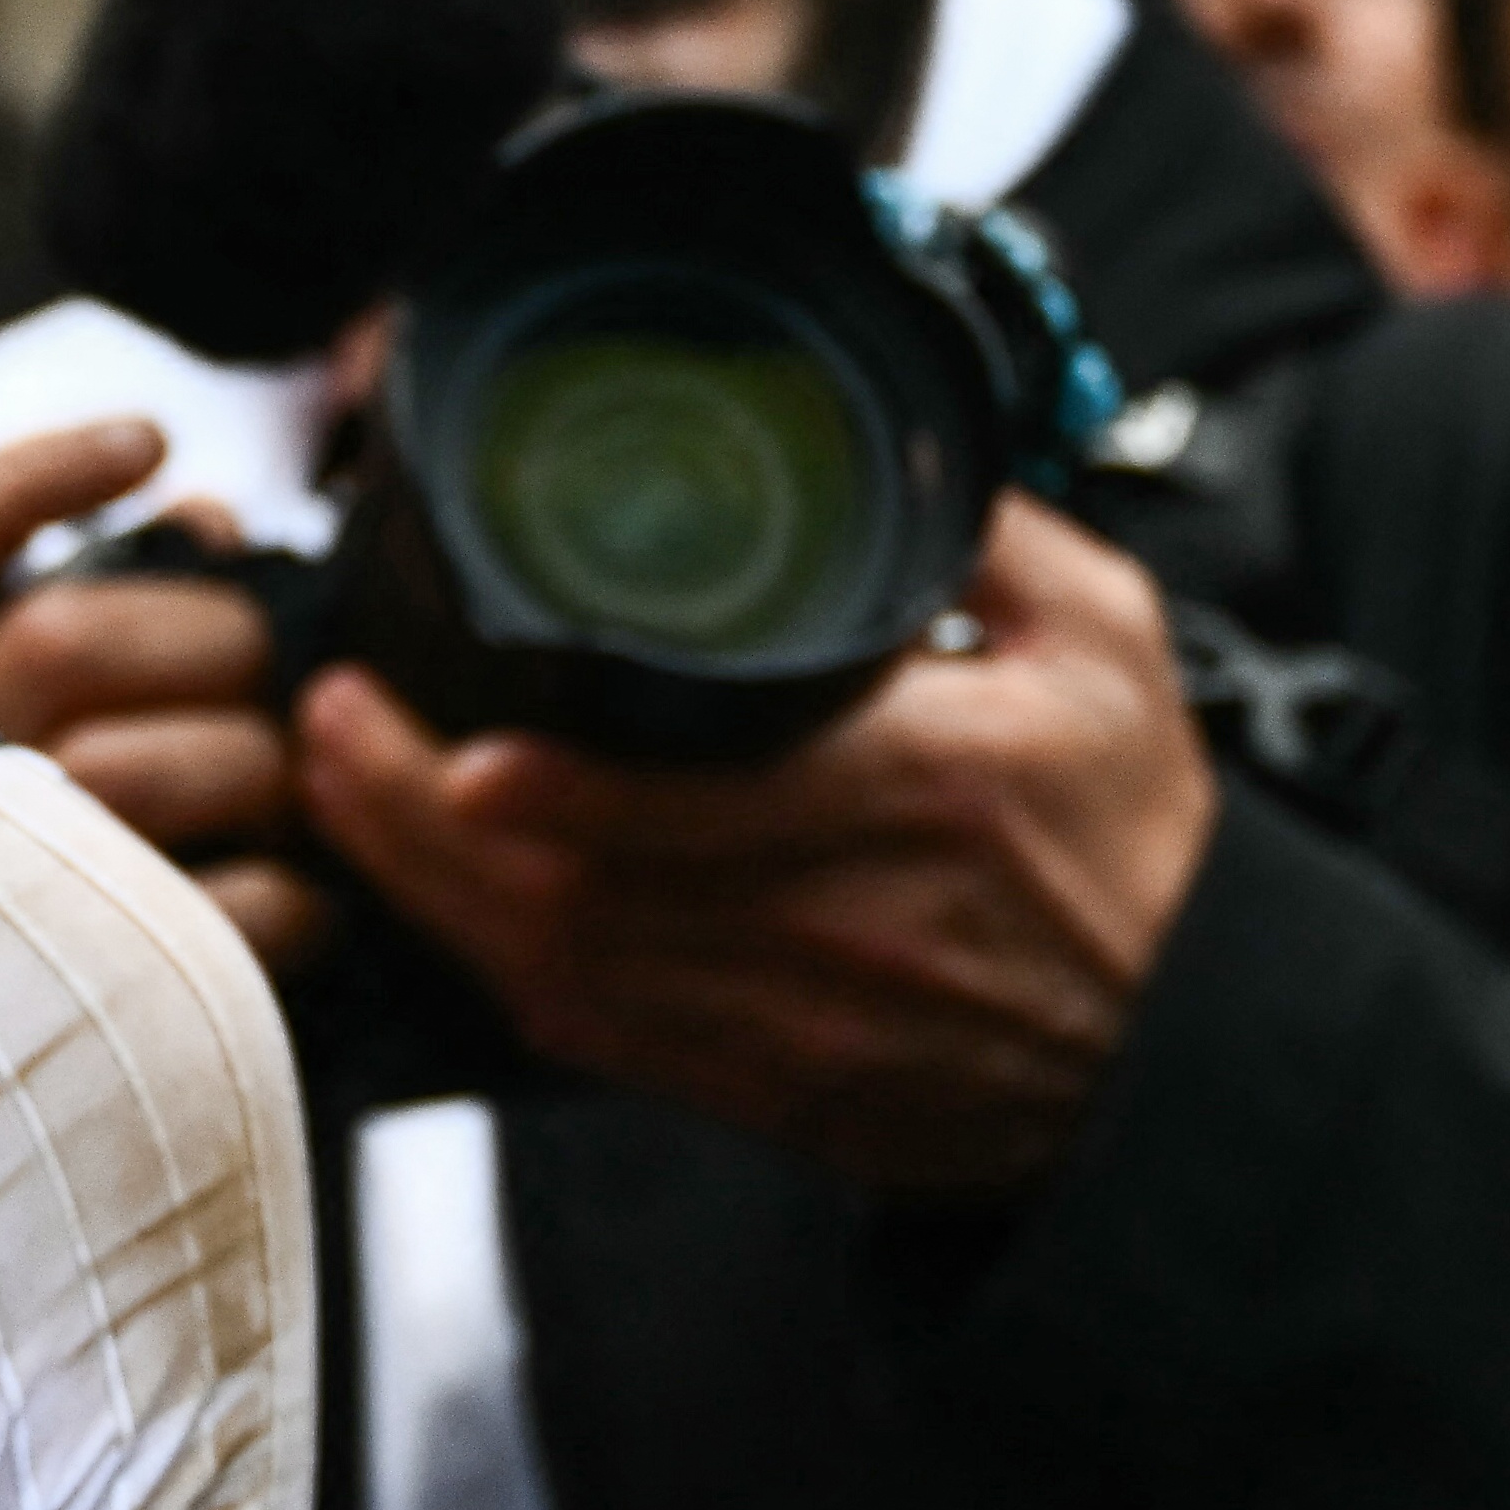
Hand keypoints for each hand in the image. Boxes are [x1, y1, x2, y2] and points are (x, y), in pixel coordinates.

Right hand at [0, 420, 330, 967]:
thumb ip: (84, 598)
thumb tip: (203, 514)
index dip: (32, 478)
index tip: (152, 442)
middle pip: (64, 638)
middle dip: (207, 635)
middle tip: (261, 668)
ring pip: (135, 767)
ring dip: (252, 761)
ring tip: (282, 782)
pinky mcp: (75, 996)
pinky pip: (217, 915)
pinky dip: (290, 899)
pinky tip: (306, 899)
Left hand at [293, 493, 1218, 1198]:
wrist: (1180, 1056)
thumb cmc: (1139, 845)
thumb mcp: (1108, 649)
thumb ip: (988, 531)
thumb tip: (876, 425)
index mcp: (920, 794)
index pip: (703, 809)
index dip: (557, 792)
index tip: (452, 736)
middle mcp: (834, 921)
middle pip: (578, 893)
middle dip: (416, 817)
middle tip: (328, 720)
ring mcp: (784, 1020)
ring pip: (554, 970)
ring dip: (422, 885)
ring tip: (337, 782)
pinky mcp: (756, 1084)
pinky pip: (584, 1035)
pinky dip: (486, 961)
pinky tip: (423, 886)